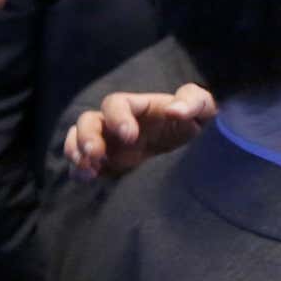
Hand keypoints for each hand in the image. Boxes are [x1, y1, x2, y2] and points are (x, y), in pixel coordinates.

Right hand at [64, 83, 217, 180]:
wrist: (196, 154)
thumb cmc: (198, 124)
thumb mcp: (203, 109)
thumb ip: (194, 102)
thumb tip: (175, 111)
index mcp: (138, 107)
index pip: (117, 103)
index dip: (117, 117)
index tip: (128, 135)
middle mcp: (118, 122)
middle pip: (89, 120)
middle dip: (87, 136)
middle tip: (95, 154)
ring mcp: (109, 143)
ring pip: (79, 139)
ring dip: (76, 151)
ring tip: (86, 169)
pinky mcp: (108, 165)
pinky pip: (82, 163)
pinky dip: (78, 169)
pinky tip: (86, 178)